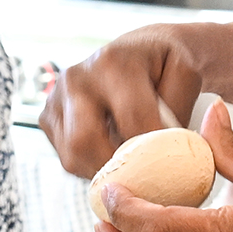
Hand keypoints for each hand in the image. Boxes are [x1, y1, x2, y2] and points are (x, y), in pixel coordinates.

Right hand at [39, 19, 232, 178]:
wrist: (137, 52)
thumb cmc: (164, 65)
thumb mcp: (186, 73)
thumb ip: (179, 106)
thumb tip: (163, 145)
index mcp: (113, 63)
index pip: (131, 119)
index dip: (152, 150)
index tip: (168, 167)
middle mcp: (76, 78)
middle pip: (85, 142)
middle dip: (116, 169)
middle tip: (142, 178)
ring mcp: (55, 98)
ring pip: (71, 156)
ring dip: (102, 170)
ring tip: (128, 165)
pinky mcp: (46, 117)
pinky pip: (66, 157)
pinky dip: (89, 164)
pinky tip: (110, 152)